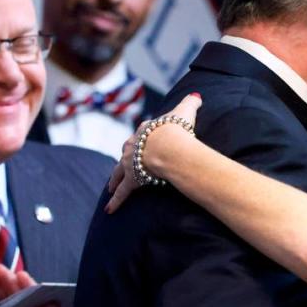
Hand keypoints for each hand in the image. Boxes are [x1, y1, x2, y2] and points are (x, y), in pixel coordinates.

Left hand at [106, 93, 202, 213]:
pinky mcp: (131, 179)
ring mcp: (130, 163)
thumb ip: (190, 102)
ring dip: (114, 180)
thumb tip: (197, 96)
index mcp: (145, 130)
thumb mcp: (185, 111)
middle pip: (126, 153)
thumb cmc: (176, 129)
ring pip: (119, 172)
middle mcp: (133, 146)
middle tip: (123, 166)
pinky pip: (123, 192)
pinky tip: (109, 210)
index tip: (144, 141)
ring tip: (110, 188)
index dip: (143, 138)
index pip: (141, 134)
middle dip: (124, 159)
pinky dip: (116, 201)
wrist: (169, 146)